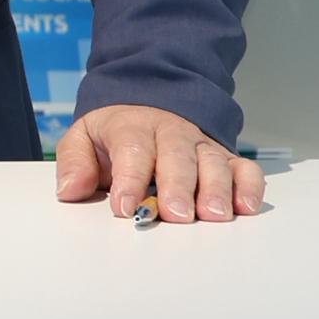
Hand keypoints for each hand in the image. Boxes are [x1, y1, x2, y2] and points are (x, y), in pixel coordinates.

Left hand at [56, 105, 263, 223]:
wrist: (149, 103)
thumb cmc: (115, 133)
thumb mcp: (83, 138)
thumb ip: (74, 163)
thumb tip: (69, 190)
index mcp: (133, 126)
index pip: (132, 150)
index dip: (130, 179)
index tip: (125, 207)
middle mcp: (172, 134)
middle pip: (177, 158)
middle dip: (177, 187)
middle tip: (176, 215)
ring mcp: (202, 146)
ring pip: (214, 163)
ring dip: (216, 189)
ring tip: (213, 215)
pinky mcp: (227, 159)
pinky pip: (245, 169)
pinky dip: (249, 186)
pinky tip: (245, 207)